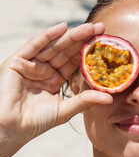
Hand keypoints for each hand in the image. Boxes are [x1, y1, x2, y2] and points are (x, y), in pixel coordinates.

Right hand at [0, 22, 112, 156]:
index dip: (89, 52)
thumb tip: (110, 97)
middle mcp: (44, 69)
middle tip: (101, 27)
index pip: (74, 61)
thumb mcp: (66, 109)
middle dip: (84, 39)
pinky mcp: (17, 62)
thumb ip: (86, 100)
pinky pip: (34, 46)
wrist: (11, 129)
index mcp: (55, 79)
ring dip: (71, 35)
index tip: (105, 43)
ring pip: (54, 46)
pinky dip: (48, 36)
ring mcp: (31, 64)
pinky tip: (63, 27)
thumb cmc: (36, 122)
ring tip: (90, 27)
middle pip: (67, 51)